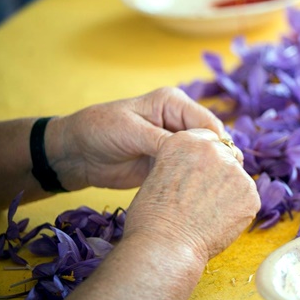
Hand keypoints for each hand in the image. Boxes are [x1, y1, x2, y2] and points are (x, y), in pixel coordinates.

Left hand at [48, 87, 226, 190]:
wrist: (74, 155)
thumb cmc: (98, 131)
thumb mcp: (131, 131)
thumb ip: (163, 141)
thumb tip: (196, 152)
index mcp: (173, 104)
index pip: (208, 123)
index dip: (219, 144)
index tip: (225, 165)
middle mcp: (179, 121)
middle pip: (211, 141)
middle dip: (218, 160)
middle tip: (224, 181)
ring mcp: (175, 144)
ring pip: (203, 158)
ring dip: (208, 173)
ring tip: (215, 191)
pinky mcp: (169, 163)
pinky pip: (189, 172)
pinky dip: (196, 182)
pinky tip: (202, 195)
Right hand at [123, 128, 259, 262]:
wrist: (164, 246)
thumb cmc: (151, 219)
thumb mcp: (158, 175)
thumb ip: (183, 164)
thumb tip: (201, 170)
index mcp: (186, 140)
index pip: (208, 140)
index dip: (205, 159)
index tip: (199, 175)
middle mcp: (213, 149)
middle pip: (226, 156)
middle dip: (219, 174)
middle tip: (205, 199)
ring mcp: (235, 170)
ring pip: (238, 178)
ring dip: (229, 191)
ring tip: (207, 214)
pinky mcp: (250, 193)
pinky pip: (247, 198)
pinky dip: (237, 209)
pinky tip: (218, 222)